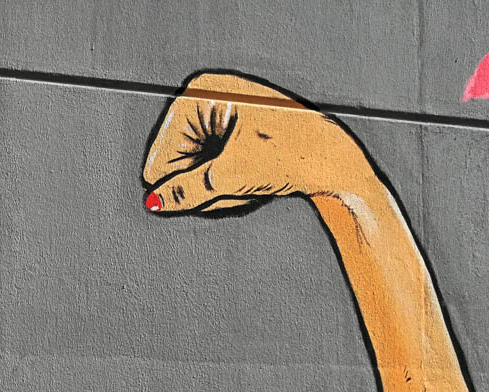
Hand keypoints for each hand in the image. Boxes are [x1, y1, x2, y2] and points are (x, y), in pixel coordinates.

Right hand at [142, 72, 370, 214]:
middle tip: (236, 185)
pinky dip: (225, 180)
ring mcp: (219, 111)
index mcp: (200, 93)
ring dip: (215, 186)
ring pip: (193, 168)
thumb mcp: (229, 178)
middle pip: (177, 161)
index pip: (160, 156)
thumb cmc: (291, 154)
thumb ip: (184, 191)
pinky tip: (249, 177)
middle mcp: (206, 96)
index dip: (182, 183)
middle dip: (202, 184)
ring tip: (246, 181)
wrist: (334, 159)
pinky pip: (209, 165)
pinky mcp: (231, 129)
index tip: (216, 185)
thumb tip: (154, 201)